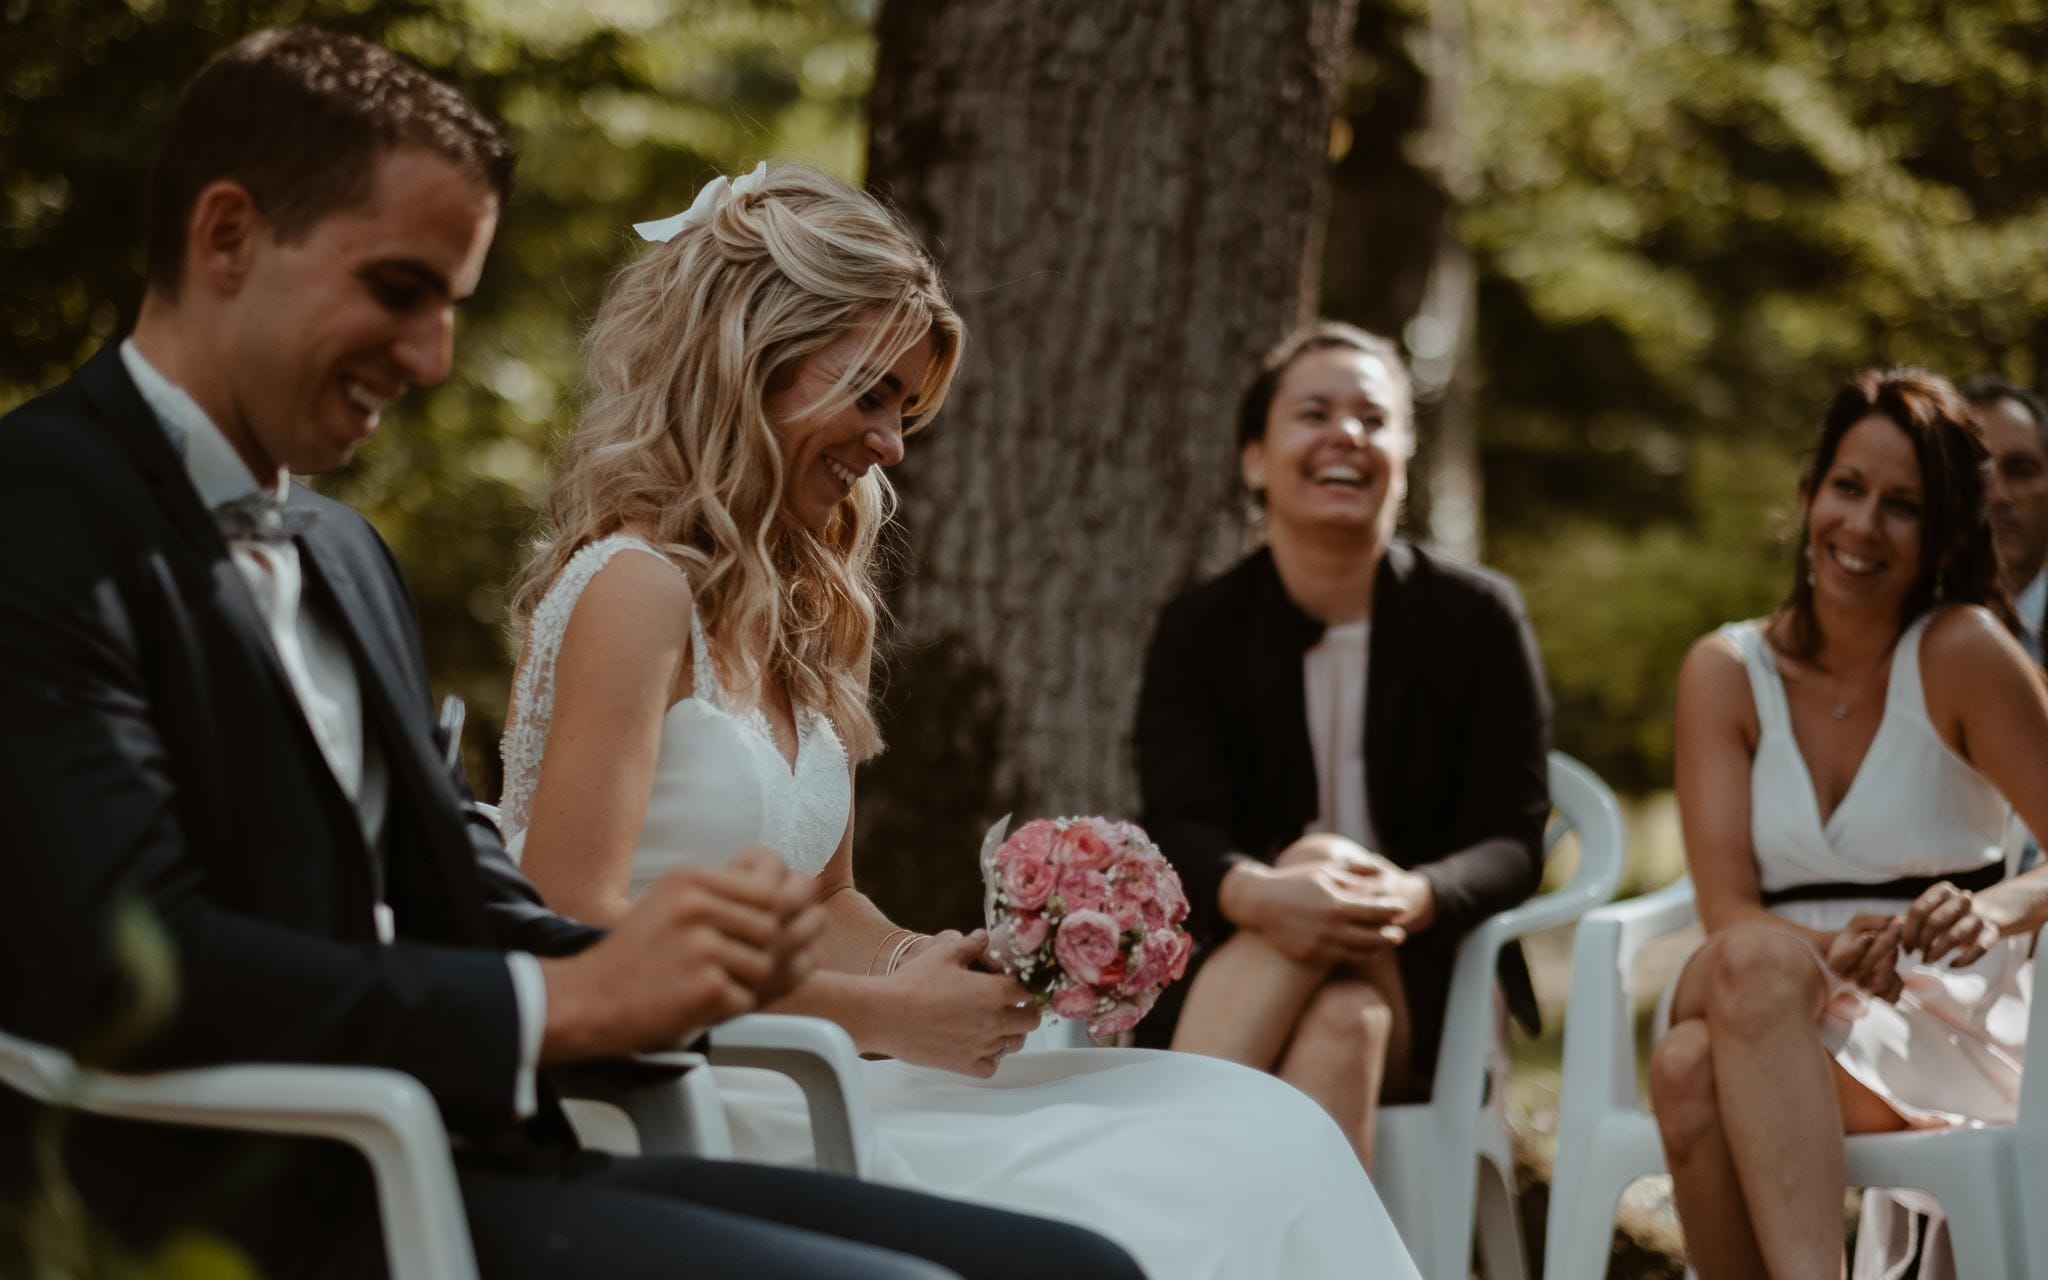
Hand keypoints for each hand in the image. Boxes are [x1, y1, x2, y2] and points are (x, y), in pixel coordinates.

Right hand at [538, 849, 817, 1061]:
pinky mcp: (705, 988)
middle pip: (776, 923)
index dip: (783, 903)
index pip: (773, 880)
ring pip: (770, 963)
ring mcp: (703, 947)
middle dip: (771, 948)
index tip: (769, 921)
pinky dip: (735, 1006)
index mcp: (693, 878)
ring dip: (752, 981)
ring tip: (718, 983)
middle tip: (745, 963)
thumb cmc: (637, 955)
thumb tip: (801, 886)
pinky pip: (752, 998)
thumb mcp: (674, 900)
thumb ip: (731, 892)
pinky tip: (706, 1002)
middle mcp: (699, 906)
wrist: (588, 999)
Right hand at [878, 929, 1040, 1076]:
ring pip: (1014, 1044)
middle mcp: (993, 1021)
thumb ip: (970, 945)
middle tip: (1015, 1004)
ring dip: (1011, 1033)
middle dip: (1027, 1010)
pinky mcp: (965, 1064)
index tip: (1020, 984)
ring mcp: (981, 1045)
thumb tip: (983, 937)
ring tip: (998, 1024)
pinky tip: (980, 1047)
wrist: (887, 1014)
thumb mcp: (944, 954)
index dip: (1027, 986)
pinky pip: (991, 1067)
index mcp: (994, 992)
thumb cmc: (914, 982)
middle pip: (1030, 1020)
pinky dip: (991, 1058)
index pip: (1028, 990)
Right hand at [1222, 859, 1406, 967]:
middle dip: (1390, 936)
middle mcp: (1330, 930)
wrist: (1259, 904)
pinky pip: (1340, 959)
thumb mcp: (1324, 871)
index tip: (1401, 908)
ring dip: (1376, 949)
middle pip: (1373, 938)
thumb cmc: (1295, 883)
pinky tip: (1362, 949)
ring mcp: (1319, 946)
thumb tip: (1380, 871)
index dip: (1392, 910)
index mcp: (1336, 905)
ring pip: (1358, 953)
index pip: (1375, 912)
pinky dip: (1355, 955)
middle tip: (1400, 934)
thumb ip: (1354, 872)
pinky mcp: (1310, 957)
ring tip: (1383, 943)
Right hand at [1823, 913, 1903, 1002]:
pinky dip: (1898, 982)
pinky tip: (1895, 971)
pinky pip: (1892, 996)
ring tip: (1894, 948)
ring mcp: (1864, 988)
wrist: (1856, 954)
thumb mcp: (1859, 923)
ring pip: (1881, 981)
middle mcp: (1848, 977)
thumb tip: (1897, 919)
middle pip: (1866, 965)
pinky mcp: (1880, 997)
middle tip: (1897, 928)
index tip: (1868, 936)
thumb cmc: (1857, 936)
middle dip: (1885, 944)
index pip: (1842, 959)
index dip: (1856, 950)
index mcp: (1836, 960)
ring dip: (1892, 961)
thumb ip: (1875, 920)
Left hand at [1901, 881, 2003, 966]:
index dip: (1908, 931)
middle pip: (1935, 921)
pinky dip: (1964, 960)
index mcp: (1943, 890)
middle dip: (1922, 941)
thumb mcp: (1932, 910)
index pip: (1918, 910)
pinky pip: (1980, 948)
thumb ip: (1915, 919)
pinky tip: (1952, 965)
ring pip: (1956, 935)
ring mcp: (1979, 915)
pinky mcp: (1993, 931)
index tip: (1904, 947)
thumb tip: (1896, 936)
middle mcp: (1962, 900)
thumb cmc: (1948, 915)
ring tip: (1928, 960)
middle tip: (1916, 955)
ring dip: (1938, 951)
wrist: (1988, 912)